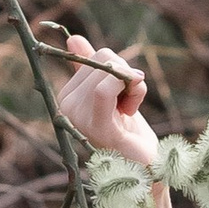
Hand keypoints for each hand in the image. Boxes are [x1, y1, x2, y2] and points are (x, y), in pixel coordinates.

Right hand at [53, 29, 158, 171]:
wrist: (143, 168)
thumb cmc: (128, 133)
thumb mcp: (112, 94)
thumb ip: (93, 68)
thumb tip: (73, 39)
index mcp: (66, 96)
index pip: (93, 55)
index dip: (118, 67)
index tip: (125, 93)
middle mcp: (66, 106)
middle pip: (103, 59)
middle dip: (127, 75)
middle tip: (130, 104)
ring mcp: (78, 118)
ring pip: (109, 72)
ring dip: (134, 86)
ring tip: (130, 110)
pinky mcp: (96, 127)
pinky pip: (105, 90)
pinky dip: (130, 91)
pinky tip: (131, 110)